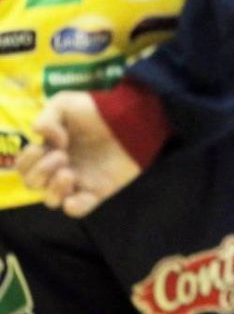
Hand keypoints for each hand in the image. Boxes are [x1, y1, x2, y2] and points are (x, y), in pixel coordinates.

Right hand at [15, 91, 140, 216]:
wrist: (129, 119)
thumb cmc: (96, 111)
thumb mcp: (64, 104)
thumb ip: (46, 119)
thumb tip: (43, 138)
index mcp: (48, 150)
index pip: (23, 166)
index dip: (27, 160)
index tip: (42, 146)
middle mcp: (59, 168)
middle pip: (32, 184)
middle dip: (40, 172)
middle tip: (62, 156)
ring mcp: (78, 181)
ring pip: (51, 200)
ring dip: (53, 189)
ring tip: (69, 173)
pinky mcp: (97, 191)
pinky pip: (77, 209)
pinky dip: (73, 206)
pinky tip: (75, 194)